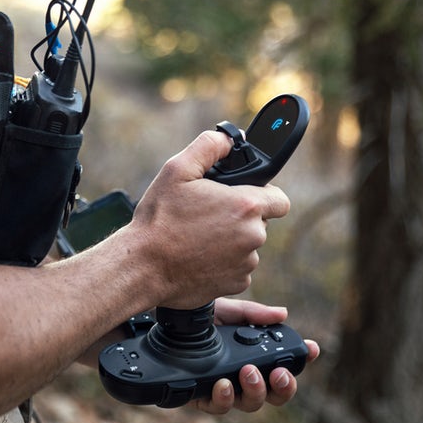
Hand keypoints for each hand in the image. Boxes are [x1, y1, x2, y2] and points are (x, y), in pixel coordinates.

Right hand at [130, 130, 290, 307]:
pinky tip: (197, 256)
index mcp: (246, 206)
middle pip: (259, 222)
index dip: (262, 195)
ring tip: (197, 237)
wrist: (143, 267)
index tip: (242, 197)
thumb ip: (208, 145)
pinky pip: (237, 268)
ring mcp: (246, 263)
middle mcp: (253, 236)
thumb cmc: (159, 219)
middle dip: (238, 217)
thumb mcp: (176, 170)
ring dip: (230, 240)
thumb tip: (229, 138)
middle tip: (206, 215)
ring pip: (247, 245)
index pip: (279, 199)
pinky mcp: (237, 284)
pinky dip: (223, 263)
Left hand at [194, 299, 320, 414]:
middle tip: (280, 374)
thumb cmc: (193, 319)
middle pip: (274, 393)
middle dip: (284, 387)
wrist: (156, 325)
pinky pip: (218, 406)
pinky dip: (224, 397)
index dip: (301, 359)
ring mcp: (223, 389)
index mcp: (252, 355)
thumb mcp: (224, 311)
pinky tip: (223, 384)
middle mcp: (241, 376)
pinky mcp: (200, 397)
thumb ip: (252, 314)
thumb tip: (282, 314)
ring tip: (249, 373)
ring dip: (256, 392)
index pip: (284, 363)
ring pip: (250, 403)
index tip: (311, 349)